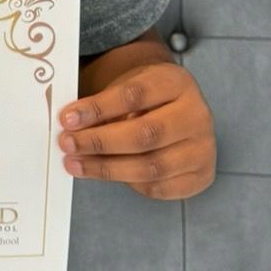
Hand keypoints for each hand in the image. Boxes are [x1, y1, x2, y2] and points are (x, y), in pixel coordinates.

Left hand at [57, 62, 215, 198]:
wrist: (176, 109)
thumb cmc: (144, 98)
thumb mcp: (127, 87)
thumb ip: (103, 106)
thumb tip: (69, 127)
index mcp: (177, 83)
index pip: (134, 95)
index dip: (98, 109)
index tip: (67, 118)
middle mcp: (197, 115)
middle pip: (145, 134)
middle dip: (100, 142)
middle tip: (68, 144)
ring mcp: (203, 148)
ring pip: (151, 166)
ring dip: (106, 168)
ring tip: (75, 163)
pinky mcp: (201, 175)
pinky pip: (159, 187)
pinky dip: (128, 183)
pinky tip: (104, 174)